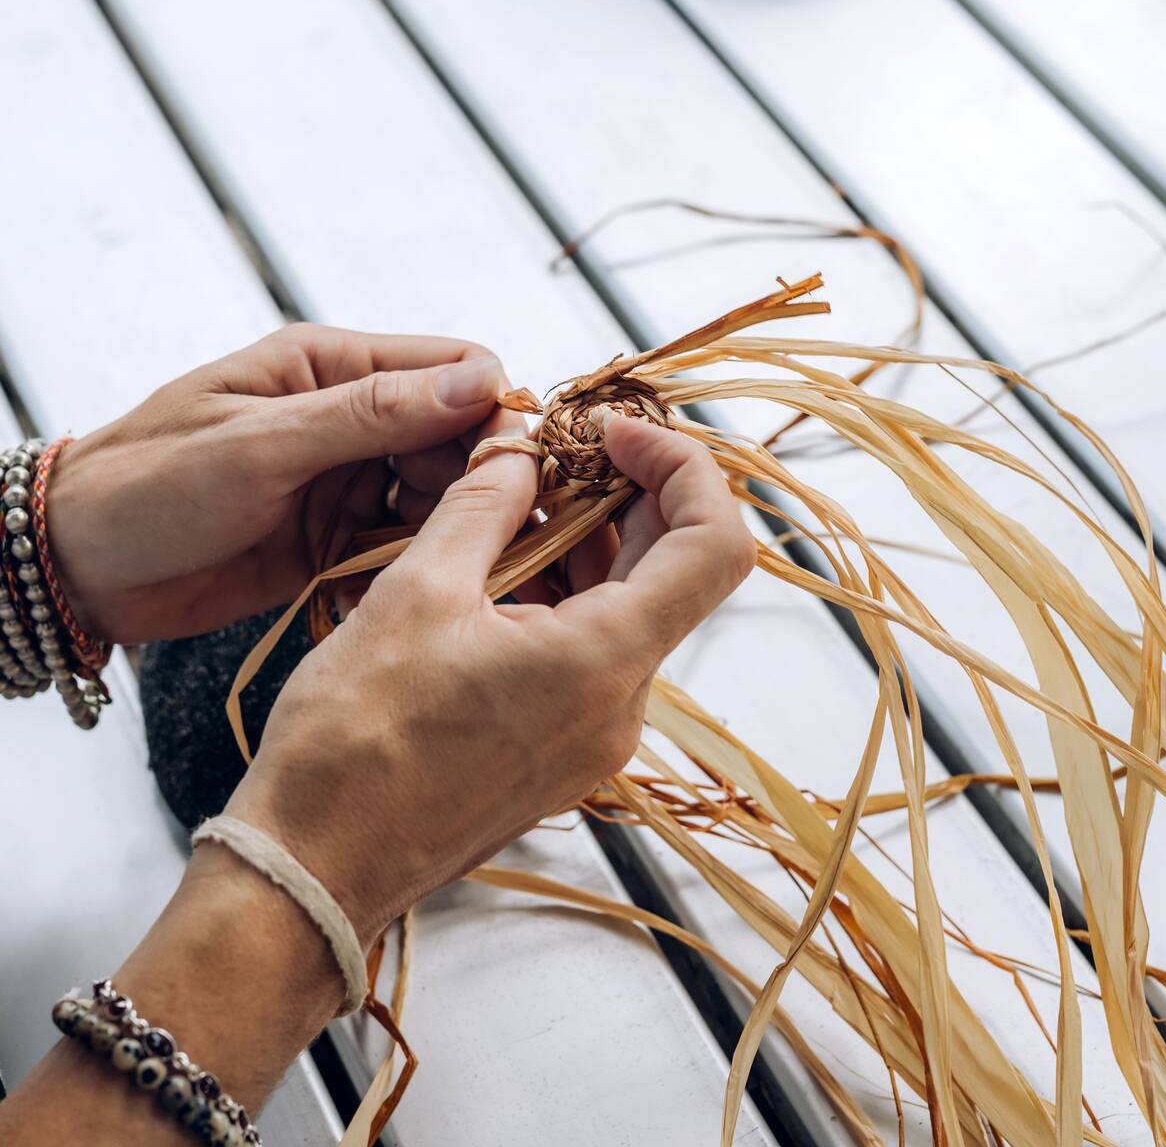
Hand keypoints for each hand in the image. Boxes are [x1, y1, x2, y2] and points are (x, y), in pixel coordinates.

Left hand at [46, 325, 511, 643]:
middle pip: (458, 437)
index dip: (492, 413)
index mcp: (333, 366)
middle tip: (484, 537)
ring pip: (440, 496)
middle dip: (480, 482)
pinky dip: (415, 564)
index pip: (456, 367)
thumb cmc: (149, 486)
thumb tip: (483, 380)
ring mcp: (346, 480)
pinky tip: (410, 590)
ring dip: (451, 528)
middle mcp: (352, 418)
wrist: (78, 568)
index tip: (506, 472)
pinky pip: (403, 544)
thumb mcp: (263, 444)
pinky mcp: (337, 538)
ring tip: (447, 568)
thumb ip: (372, 414)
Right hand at [223, 417, 755, 944]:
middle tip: (559, 452)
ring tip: (514, 505)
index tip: (617, 432)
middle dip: (627, 497)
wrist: (316, 867)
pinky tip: (500, 572)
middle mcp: (621, 705)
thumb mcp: (417, 592)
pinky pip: (591, 656)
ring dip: (588, 548)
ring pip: (627, 613)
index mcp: (605, 660)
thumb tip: (519, 453)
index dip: (685, 468)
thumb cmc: (354, 737)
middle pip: (673, 573)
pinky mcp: (563, 755)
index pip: (715, 545)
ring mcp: (596, 738)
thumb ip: (483, 507)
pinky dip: (565, 599)